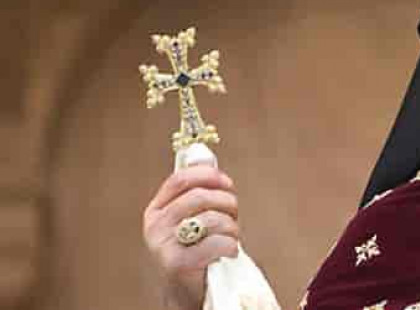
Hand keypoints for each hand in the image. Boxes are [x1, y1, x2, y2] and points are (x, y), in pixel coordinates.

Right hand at [143, 164, 239, 309]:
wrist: (186, 292)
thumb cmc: (195, 250)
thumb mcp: (191, 218)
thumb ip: (197, 190)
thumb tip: (204, 156)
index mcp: (157, 209)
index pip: (181, 179)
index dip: (208, 175)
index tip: (226, 182)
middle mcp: (155, 225)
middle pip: (200, 197)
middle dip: (227, 202)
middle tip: (234, 214)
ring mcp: (164, 245)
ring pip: (212, 219)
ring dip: (232, 227)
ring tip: (231, 236)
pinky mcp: (177, 264)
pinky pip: (216, 243)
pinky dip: (231, 245)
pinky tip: (229, 251)